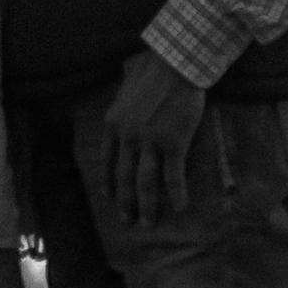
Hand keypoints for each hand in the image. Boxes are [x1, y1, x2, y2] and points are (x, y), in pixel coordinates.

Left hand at [103, 50, 206, 225]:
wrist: (175, 63)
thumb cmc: (153, 69)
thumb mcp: (126, 86)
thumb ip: (121, 100)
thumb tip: (120, 97)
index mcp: (113, 124)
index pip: (106, 162)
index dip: (108, 183)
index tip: (109, 198)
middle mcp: (128, 137)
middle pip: (124, 178)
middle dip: (125, 203)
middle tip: (128, 221)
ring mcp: (150, 142)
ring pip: (145, 183)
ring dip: (147, 206)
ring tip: (148, 224)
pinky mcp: (173, 143)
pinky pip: (173, 175)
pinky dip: (177, 194)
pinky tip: (180, 207)